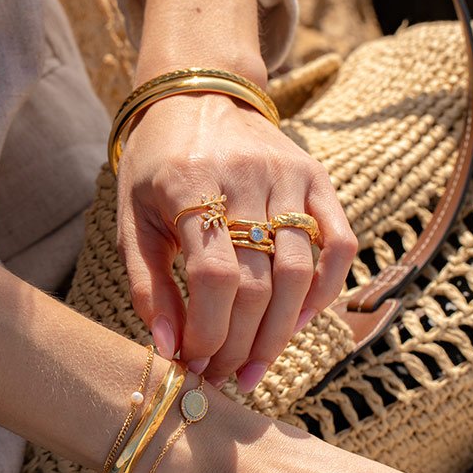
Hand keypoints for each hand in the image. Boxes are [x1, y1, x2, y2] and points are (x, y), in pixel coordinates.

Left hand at [117, 93, 356, 389]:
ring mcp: (289, 176)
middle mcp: (247, 177)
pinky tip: (299, 322)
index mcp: (191, 184)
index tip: (195, 362)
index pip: (214, 277)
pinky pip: (339, 244)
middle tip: (223, 375)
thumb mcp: (133, 220)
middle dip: (240, 344)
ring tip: (255, 366)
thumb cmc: (155, 167)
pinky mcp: (317, 179)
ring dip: (281, 333)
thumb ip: (147, 285)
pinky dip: (326, 291)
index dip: (208, 331)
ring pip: (300, 273)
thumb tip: (167, 349)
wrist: (196, 97)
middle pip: (260, 283)